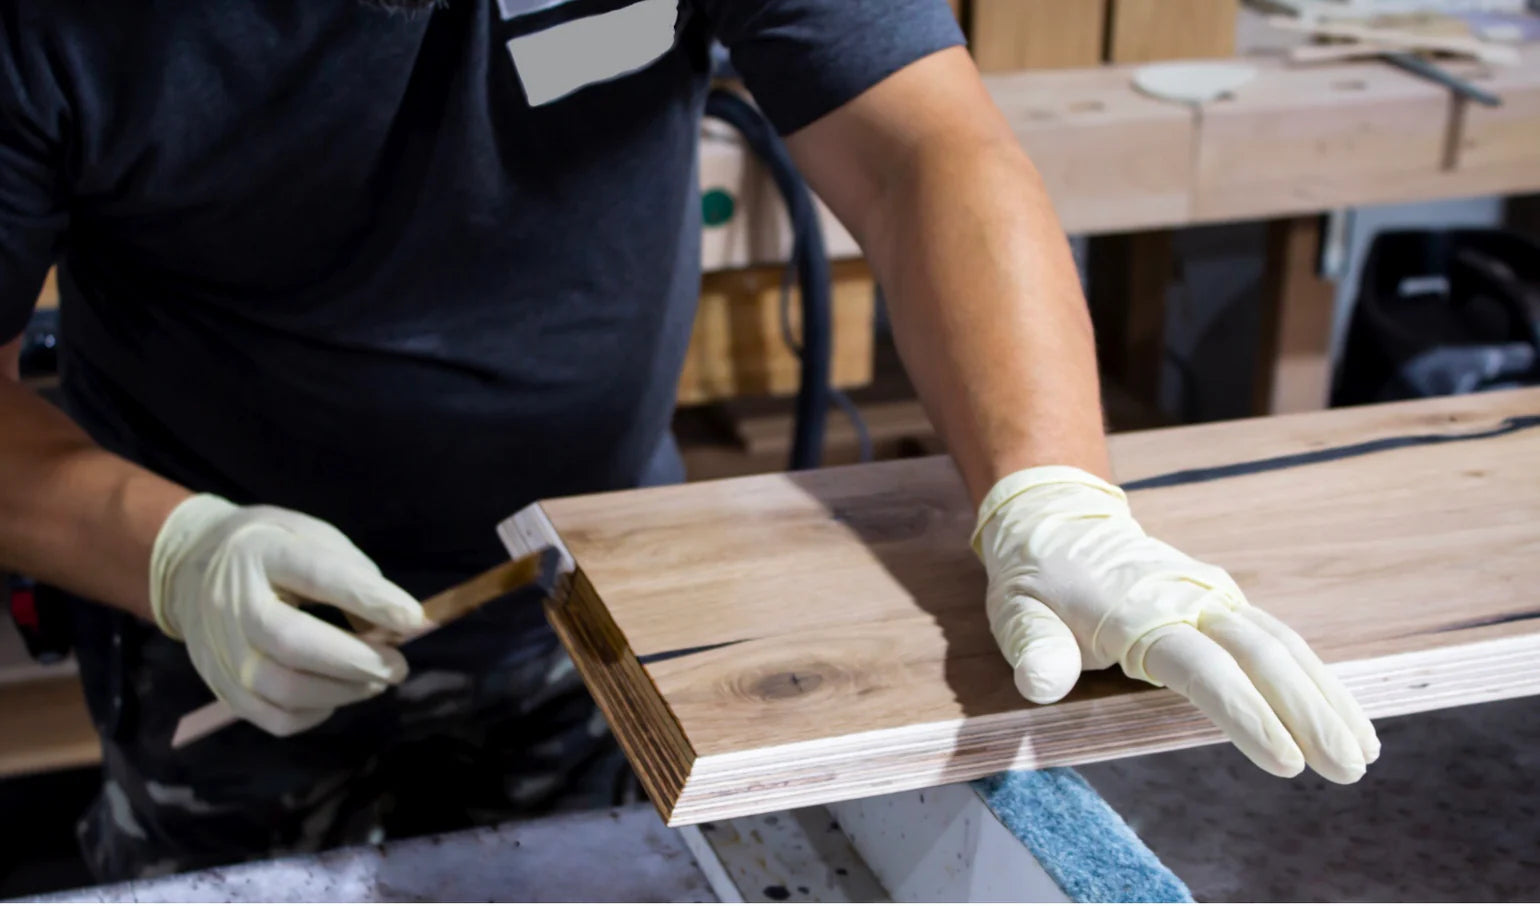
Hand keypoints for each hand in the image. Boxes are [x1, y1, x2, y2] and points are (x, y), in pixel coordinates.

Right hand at [149, 495, 424, 735]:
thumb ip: (353, 574)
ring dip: (343, 692)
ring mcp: (221, 650)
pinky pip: (273, 717)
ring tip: (376, 680)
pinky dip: (315, 714)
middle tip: (398, 667)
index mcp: (262, 553)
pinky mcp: (219, 685)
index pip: (318, 576)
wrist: (190, 568)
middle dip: (356, 662)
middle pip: (293, 644)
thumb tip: (398, 623)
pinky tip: (336, 695)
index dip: (368, 599)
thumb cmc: (271, 551)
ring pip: (284, 690)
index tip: (413, 619)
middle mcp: (233, 603)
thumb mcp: (310, 537)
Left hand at [973, 466, 1379, 782]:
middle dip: (1311, 714)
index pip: (1206, 670)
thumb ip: (1035, 651)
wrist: (1055, 520)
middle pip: (1264, 656)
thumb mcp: (1019, 614)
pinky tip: (1341, 713)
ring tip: (1363, 751)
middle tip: (1348, 770)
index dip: (1247, 715)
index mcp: (1143, 612)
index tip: (1285, 763)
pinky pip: (1277, 640)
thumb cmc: (1036, 580)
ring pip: (1283, 646)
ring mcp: (1212, 598)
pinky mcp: (1222, 603)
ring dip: (1326, 697)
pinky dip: (1314, 676)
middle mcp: (1191, 601)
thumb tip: (1042, 684)